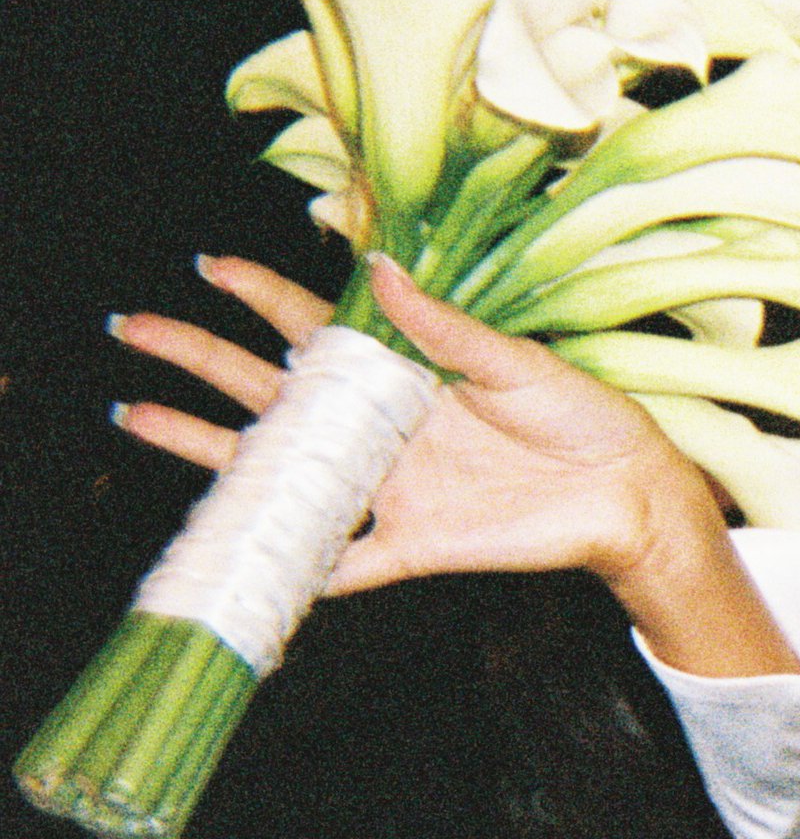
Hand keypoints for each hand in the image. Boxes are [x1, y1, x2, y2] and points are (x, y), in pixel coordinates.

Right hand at [111, 255, 719, 600]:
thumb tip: (376, 267)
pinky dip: (293, 571)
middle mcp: (380, 428)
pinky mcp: (410, 546)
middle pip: (269, 390)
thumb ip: (441, 327)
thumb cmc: (582, 417)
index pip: (313, 328)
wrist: (627, 495)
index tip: (208, 267)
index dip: (260, 297)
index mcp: (403, 374)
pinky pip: (339, 564)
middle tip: (132, 328)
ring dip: (208, 449)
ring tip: (137, 418)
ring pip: (280, 472)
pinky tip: (236, 567)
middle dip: (199, 358)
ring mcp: (387, 487)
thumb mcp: (514, 362)